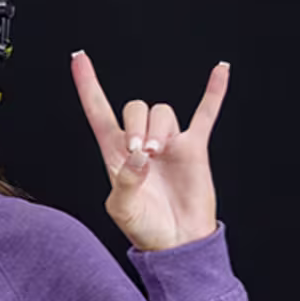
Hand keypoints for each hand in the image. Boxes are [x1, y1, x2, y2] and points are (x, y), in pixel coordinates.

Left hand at [71, 51, 228, 251]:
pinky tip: (220, 70)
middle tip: (141, 153)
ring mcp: (168, 142)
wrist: (176, 242)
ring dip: (160, 128)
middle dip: (137, 125)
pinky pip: (206, 112)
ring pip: (164, 111)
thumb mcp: (122, 209)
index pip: (97, 111)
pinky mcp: (194, 148)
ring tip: (158, 154)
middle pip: (136, 107)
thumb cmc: (144, 228)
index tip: (78, 58)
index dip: (88, 85)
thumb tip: (138, 157)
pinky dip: (214, 91)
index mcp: (114, 153)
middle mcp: (140, 142)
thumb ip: (125, 181)